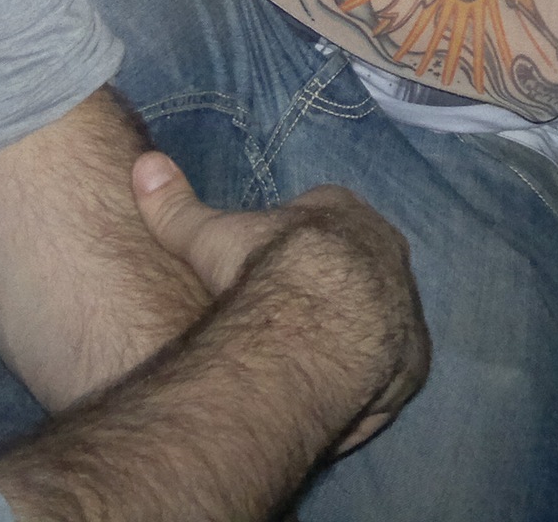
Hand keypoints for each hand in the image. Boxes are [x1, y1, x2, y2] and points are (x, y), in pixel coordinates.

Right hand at [133, 155, 431, 452]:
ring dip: (350, 335)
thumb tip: (144, 161)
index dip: (294, 244)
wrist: (318, 327)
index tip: (269, 267)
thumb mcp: (209, 237)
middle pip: (356, 266)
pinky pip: (390, 369)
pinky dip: (368, 381)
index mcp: (344, 212)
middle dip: (327, 288)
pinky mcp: (413, 358)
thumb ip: (176, 205)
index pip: (323, 217)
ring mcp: (405, 305)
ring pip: (377, 317)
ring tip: (308, 364)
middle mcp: (386, 252)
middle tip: (287, 320)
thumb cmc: (265, 271)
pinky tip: (335, 397)